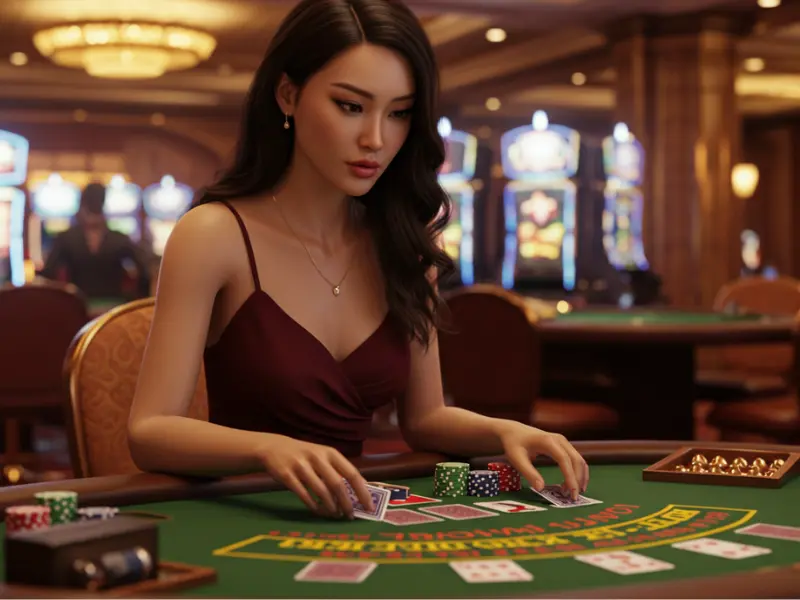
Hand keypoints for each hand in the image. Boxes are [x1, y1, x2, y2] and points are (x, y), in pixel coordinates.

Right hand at [255, 435, 373, 518]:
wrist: (274, 447)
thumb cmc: (305, 455)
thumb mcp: (323, 456)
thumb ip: (338, 470)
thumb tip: (360, 491)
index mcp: (330, 453)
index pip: (352, 473)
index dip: (362, 491)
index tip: (369, 507)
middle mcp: (317, 458)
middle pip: (337, 484)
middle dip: (346, 503)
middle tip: (350, 516)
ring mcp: (301, 466)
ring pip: (321, 492)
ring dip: (331, 507)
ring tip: (335, 514)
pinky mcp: (287, 476)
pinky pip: (304, 495)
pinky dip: (314, 506)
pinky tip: (319, 511)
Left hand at [497, 422, 588, 500]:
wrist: (513, 430)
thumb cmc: (513, 444)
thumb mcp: (516, 459)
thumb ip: (529, 473)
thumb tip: (541, 488)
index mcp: (548, 441)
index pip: (565, 460)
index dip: (570, 477)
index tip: (572, 493)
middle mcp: (559, 439)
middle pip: (576, 460)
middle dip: (578, 479)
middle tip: (573, 497)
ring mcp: (562, 441)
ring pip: (579, 460)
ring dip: (580, 477)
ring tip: (573, 493)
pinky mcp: (563, 445)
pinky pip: (575, 459)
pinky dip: (577, 472)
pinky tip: (573, 483)